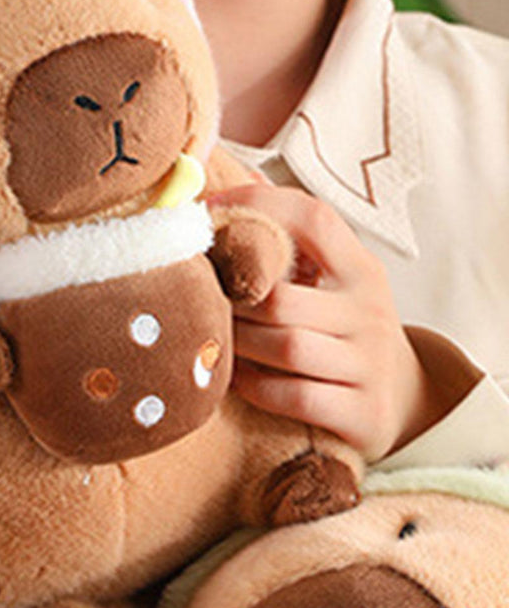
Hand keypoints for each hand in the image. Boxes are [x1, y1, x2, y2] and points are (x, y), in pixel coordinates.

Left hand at [208, 185, 445, 462]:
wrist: (404, 401)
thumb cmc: (344, 333)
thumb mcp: (335, 284)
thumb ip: (290, 249)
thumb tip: (227, 195)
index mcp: (361, 269)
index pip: (314, 219)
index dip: (257, 207)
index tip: (209, 211)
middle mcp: (370, 311)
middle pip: (279, 298)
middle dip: (231, 302)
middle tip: (203, 300)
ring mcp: (369, 363)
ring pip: (285, 347)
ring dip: (239, 345)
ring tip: (219, 339)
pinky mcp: (364, 412)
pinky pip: (292, 395)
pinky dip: (255, 386)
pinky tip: (240, 377)